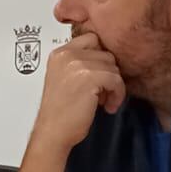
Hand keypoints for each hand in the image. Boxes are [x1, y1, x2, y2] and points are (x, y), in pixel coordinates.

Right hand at [30, 30, 125, 156]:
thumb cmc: (60, 112)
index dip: (99, 57)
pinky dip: (117, 94)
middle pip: (105, 53)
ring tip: (104, 101)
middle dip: (107, 73)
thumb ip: (79, 64)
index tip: (99, 75)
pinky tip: (108, 107)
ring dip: (114, 85)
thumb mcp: (63, 78)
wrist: (53, 132)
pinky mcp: (90, 77)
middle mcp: (67, 55)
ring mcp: (77, 64)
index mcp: (59, 53)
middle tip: (101, 93)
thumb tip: (108, 61)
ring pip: (113, 67)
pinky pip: (116, 79)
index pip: (91, 39)